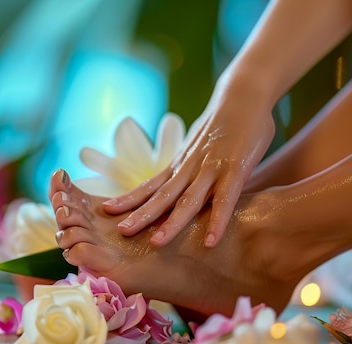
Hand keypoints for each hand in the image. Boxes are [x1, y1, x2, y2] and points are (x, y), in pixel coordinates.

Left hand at [102, 83, 275, 247]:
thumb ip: (192, 172)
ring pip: (188, 200)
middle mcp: (190, 168)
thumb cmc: (224, 124)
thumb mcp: (200, 149)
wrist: (244, 93)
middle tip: (121, 232)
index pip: (150, 185)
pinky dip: (217, 221)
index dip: (129, 198)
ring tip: (156, 243)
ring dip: (172, 222)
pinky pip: (225, 199)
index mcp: (180, 164)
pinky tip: (210, 241)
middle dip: (141, 215)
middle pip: (161, 196)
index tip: (107, 211)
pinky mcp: (236, 169)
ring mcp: (212, 169)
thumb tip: (184, 193)